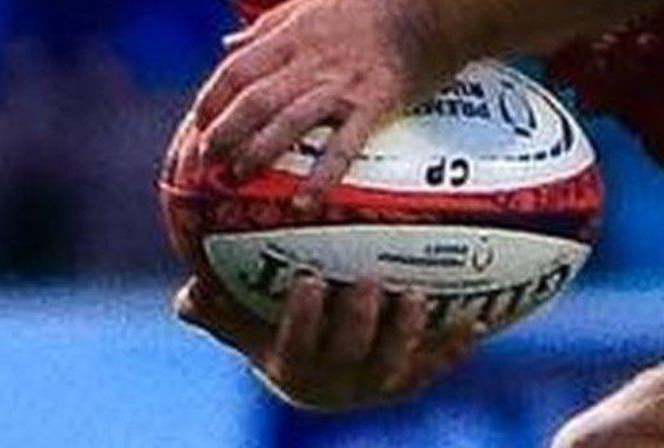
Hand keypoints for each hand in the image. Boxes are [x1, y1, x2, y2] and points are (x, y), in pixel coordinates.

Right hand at [174, 274, 480, 410]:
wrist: (320, 378)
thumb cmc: (276, 335)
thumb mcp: (243, 327)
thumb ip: (215, 311)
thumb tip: (185, 291)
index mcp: (295, 366)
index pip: (297, 346)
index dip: (305, 319)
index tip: (311, 281)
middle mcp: (339, 380)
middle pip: (352, 354)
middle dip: (363, 321)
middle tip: (372, 282)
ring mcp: (379, 382)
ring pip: (397, 362)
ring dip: (408, 332)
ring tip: (416, 295)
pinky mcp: (413, 377)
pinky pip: (437, 364)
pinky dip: (456, 344)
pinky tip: (478, 320)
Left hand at [182, 0, 441, 203]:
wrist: (436, 8)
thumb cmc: (376, 1)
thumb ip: (268, 22)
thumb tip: (228, 43)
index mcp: (291, 35)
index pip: (233, 71)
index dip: (208, 103)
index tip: (193, 129)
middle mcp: (309, 61)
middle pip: (251, 101)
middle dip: (220, 135)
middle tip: (202, 166)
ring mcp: (340, 85)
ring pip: (287, 123)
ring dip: (258, 153)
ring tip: (237, 178)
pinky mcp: (374, 104)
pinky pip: (343, 145)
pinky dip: (323, 175)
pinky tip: (305, 201)